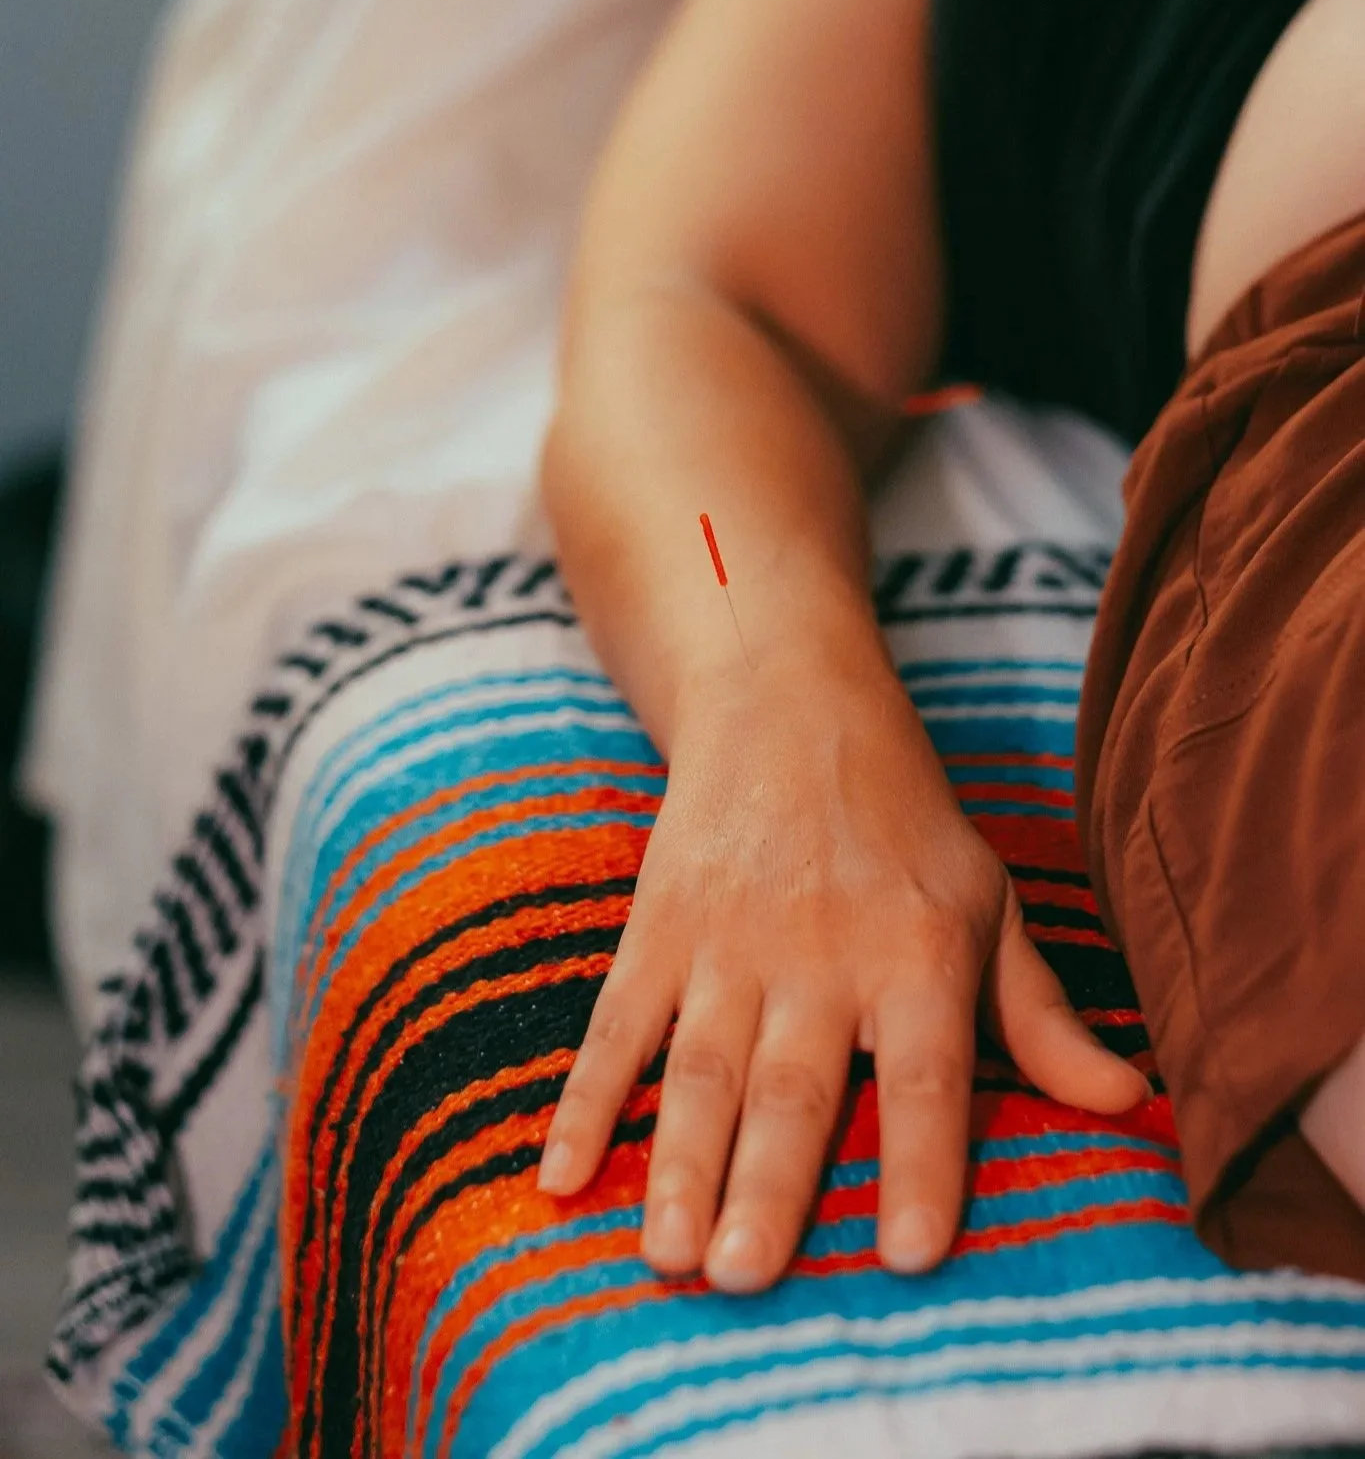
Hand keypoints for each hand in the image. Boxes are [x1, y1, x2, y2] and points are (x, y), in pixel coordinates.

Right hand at [537, 654, 1147, 1291]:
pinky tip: (558, 1171)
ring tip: (665, 1254)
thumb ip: (1040, 1014)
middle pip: (792, 1085)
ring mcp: (726, 940)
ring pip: (699, 1067)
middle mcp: (820, 952)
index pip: (927, 1076)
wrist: (785, 704)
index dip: (923, 1162)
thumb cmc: (904, 822)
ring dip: (677, 1161)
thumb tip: (1131, 1101)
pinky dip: (584, 1098)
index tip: (911, 1257)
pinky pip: (616, 1023)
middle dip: (766, 1184)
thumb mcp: (988, 902)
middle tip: (742, 1278)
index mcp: (917, 954)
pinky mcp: (657, 927)